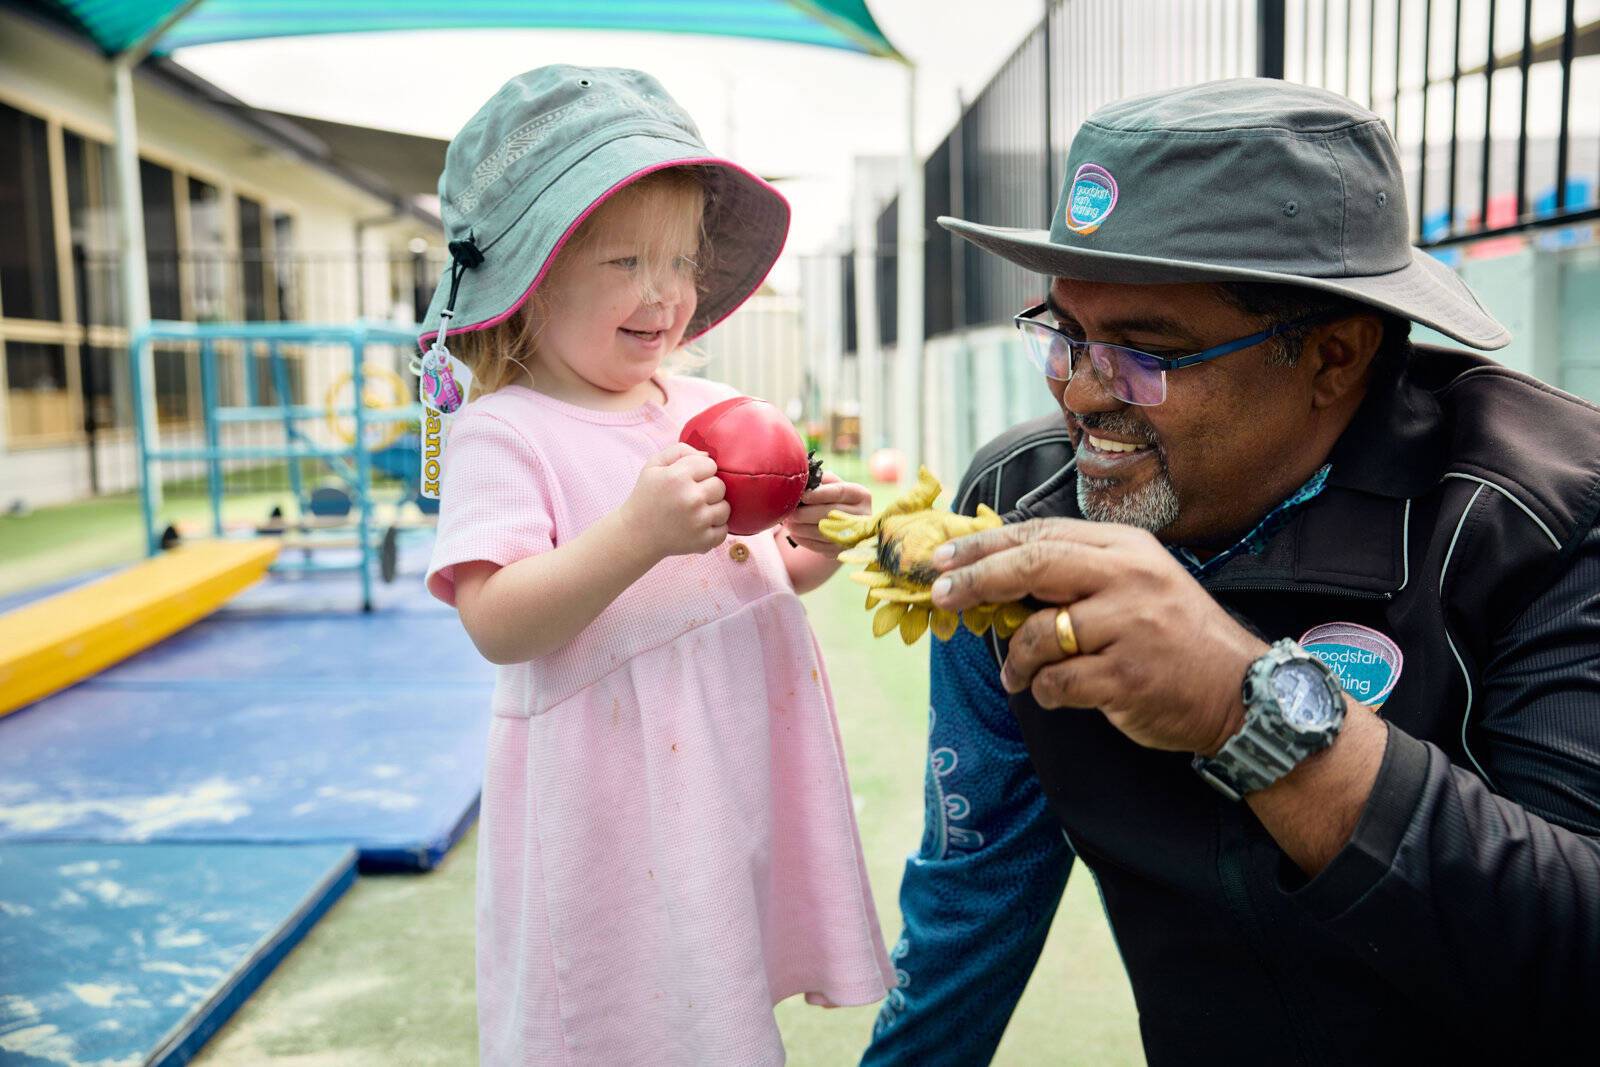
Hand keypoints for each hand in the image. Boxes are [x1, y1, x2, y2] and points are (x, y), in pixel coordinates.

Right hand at [624, 443, 729, 557]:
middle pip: (720, 486)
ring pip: (725, 508)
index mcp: (678, 477)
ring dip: (713, 509)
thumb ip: (680, 451)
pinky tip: (698, 526)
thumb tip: (708, 455)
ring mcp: (699, 521)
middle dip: (708, 489)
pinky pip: (724, 530)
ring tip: (694, 512)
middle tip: (690, 497)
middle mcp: (691, 498)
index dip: (700, 471)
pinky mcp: (704, 541)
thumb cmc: (647, 497)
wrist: (636, 535)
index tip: (688, 480)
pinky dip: (714, 529)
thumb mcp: (654, 466)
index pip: (710, 465)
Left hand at [781, 473, 870, 556]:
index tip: (802, 495)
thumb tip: (805, 478)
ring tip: (788, 522)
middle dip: (805, 513)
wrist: (842, 526)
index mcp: (860, 495)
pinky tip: (794, 533)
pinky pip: (819, 546)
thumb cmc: (833, 500)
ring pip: (823, 532)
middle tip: (788, 512)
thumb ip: (822, 480)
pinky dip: (803, 539)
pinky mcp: (842, 550)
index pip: (839, 492)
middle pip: (830, 513)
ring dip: (800, 527)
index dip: (819, 494)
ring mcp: (854, 535)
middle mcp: (862, 515)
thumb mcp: (832, 486)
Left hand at [929, 518, 1265, 754]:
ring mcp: (1130, 626)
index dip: (985, 545)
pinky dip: (1043, 691)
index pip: (1041, 534)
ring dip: (1014, 660)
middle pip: (1032, 566)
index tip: (943, 558)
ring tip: (1015, 676)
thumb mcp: (1135, 583)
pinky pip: (1057, 682)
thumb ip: (1078, 571)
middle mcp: (1128, 578)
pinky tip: (1051, 693)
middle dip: (976, 580)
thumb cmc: (1173, 637)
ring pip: (1038, 633)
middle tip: (940, 596)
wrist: (1241, 692)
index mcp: (1125, 548)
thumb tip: (994, 568)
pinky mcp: (1128, 676)